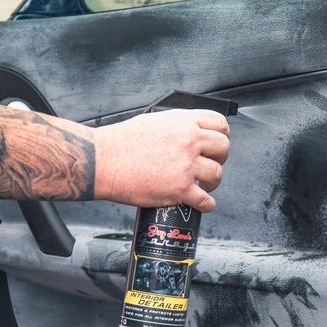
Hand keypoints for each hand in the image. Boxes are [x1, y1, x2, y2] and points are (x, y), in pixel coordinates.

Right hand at [94, 109, 229, 211]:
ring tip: (204, 185)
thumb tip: (190, 132)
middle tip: (211, 164)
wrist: (102, 161)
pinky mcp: (180, 189)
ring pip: (217, 174)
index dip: (223, 134)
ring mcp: (185, 166)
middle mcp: (188, 141)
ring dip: (213, 183)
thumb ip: (177, 126)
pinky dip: (207, 204)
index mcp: (182, 123)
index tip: (218, 144)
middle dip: (220, 158)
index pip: (219, 123)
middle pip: (223, 148)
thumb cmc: (120, 143)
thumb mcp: (153, 121)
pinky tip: (201, 203)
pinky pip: (206, 200)